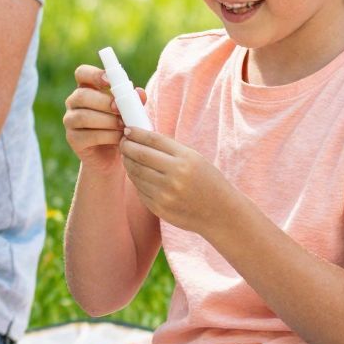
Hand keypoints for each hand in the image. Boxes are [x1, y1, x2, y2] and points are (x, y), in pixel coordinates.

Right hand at [63, 65, 129, 170]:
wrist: (114, 156)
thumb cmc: (121, 127)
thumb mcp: (130, 112)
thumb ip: (134, 101)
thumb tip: (139, 93)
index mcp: (87, 88)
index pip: (82, 73)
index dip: (93, 74)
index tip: (109, 81)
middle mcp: (74, 102)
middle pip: (82, 95)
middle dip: (103, 101)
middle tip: (121, 110)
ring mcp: (70, 120)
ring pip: (84, 116)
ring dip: (107, 121)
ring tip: (124, 126)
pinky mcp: (72, 139)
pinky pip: (87, 135)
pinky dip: (106, 136)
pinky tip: (120, 138)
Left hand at [118, 127, 242, 236]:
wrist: (220, 213)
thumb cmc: (207, 181)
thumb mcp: (195, 159)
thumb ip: (170, 149)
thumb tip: (141, 137)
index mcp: (186, 159)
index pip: (153, 140)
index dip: (136, 133)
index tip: (128, 130)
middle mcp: (175, 175)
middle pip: (140, 155)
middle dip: (126, 147)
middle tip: (123, 143)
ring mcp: (166, 194)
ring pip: (136, 173)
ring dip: (128, 163)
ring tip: (128, 157)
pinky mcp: (159, 208)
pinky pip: (139, 190)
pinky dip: (136, 180)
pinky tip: (138, 175)